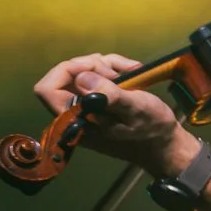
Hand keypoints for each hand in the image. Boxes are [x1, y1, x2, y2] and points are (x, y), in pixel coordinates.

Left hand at [33, 54, 189, 175]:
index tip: (95, 68)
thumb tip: (81, 78)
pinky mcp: (97, 104)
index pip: (47, 89)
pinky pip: (95, 79)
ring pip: (82, 74)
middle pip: (65, 77)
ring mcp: (85, 108)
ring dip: (106, 66)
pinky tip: (132, 72)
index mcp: (75, 120)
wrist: (164, 144)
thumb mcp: (135, 109)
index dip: (66, 71)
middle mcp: (74, 114)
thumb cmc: (151, 128)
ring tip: (131, 71)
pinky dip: (112, 70)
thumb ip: (107, 95)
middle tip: (118, 72)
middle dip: (92, 66)